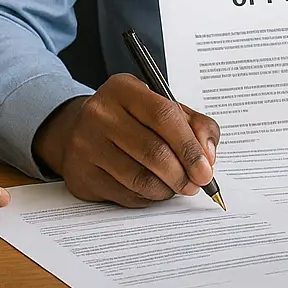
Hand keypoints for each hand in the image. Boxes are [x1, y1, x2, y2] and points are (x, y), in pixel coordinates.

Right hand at [32, 74, 218, 207]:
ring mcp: (86, 144)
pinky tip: (152, 189)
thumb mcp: (164, 108)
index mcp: (124, 89)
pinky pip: (125, 195)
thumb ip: (196, 126)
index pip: (164, 116)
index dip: (189, 147)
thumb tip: (208, 156)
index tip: (205, 169)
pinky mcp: (81, 174)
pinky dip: (147, 198)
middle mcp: (100, 113)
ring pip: (140, 178)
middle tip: (195, 184)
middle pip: (153, 151)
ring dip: (167, 189)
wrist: (80, 131)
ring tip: (176, 187)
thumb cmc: (132, 120)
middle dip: (182, 174)